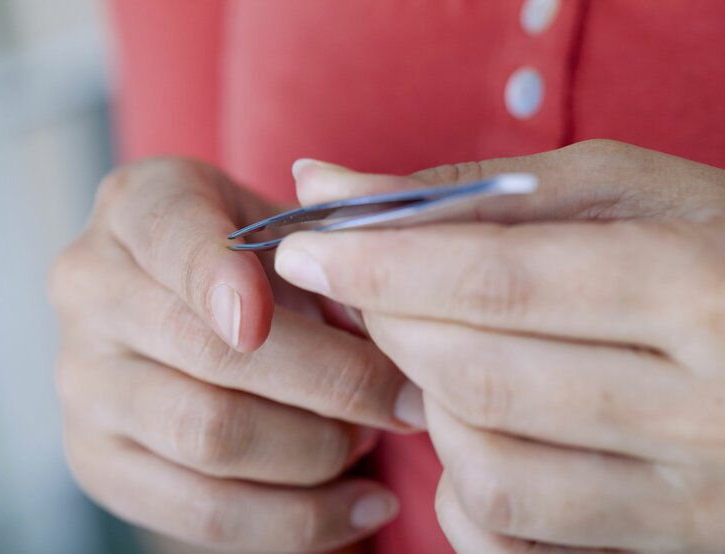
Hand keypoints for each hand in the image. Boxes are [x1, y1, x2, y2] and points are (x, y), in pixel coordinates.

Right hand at [49, 158, 423, 552]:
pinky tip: (358, 506)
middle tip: (404, 401)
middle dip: (332, 384)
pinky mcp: (101, 461)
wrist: (183, 302)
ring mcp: (85, 384)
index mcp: (136, 209)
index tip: (267, 318)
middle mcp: (91, 293)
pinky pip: (202, 514)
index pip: (173, 237)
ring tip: (373, 442)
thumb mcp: (284, 227)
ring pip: (210, 438)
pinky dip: (295, 521)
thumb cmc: (249, 256)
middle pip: (210, 353)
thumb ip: (329, 258)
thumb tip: (386, 328)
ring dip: (317, 452)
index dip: (221, 277)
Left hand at [275, 141, 724, 552]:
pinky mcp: (659, 542)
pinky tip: (476, 431)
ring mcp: (684, 496)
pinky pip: (515, 539)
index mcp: (699, 290)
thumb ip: (481, 190)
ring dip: (426, 406)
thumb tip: (333, 183)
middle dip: (389, 324)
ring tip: (433, 350)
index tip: (306, 244)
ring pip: (490, 473)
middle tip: (361, 283)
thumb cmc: (714, 247)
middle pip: (479, 377)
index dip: (382, 264)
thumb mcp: (624, 192)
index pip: (498, 283)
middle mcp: (702, 410)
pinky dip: (462, 486)